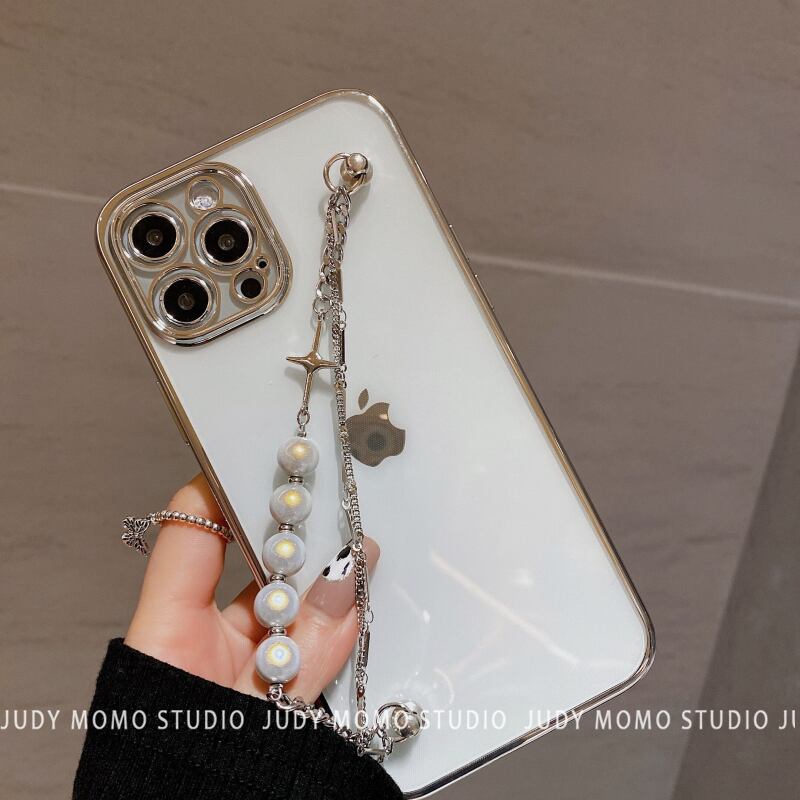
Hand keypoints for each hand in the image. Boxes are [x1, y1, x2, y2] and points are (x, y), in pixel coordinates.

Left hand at [124, 473, 378, 700]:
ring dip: (323, 587)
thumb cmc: (192, 782)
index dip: (222, 486)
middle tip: (337, 504)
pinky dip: (329, 630)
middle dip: (296, 534)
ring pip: (283, 603)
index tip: (266, 454)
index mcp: (166, 641)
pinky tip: (357, 610)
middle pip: (246, 563)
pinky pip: (299, 642)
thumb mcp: (253, 719)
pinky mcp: (262, 690)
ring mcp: (231, 666)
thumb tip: (345, 583)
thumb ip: (305, 656)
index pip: (188, 534)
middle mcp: (195, 644)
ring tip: (362, 560)